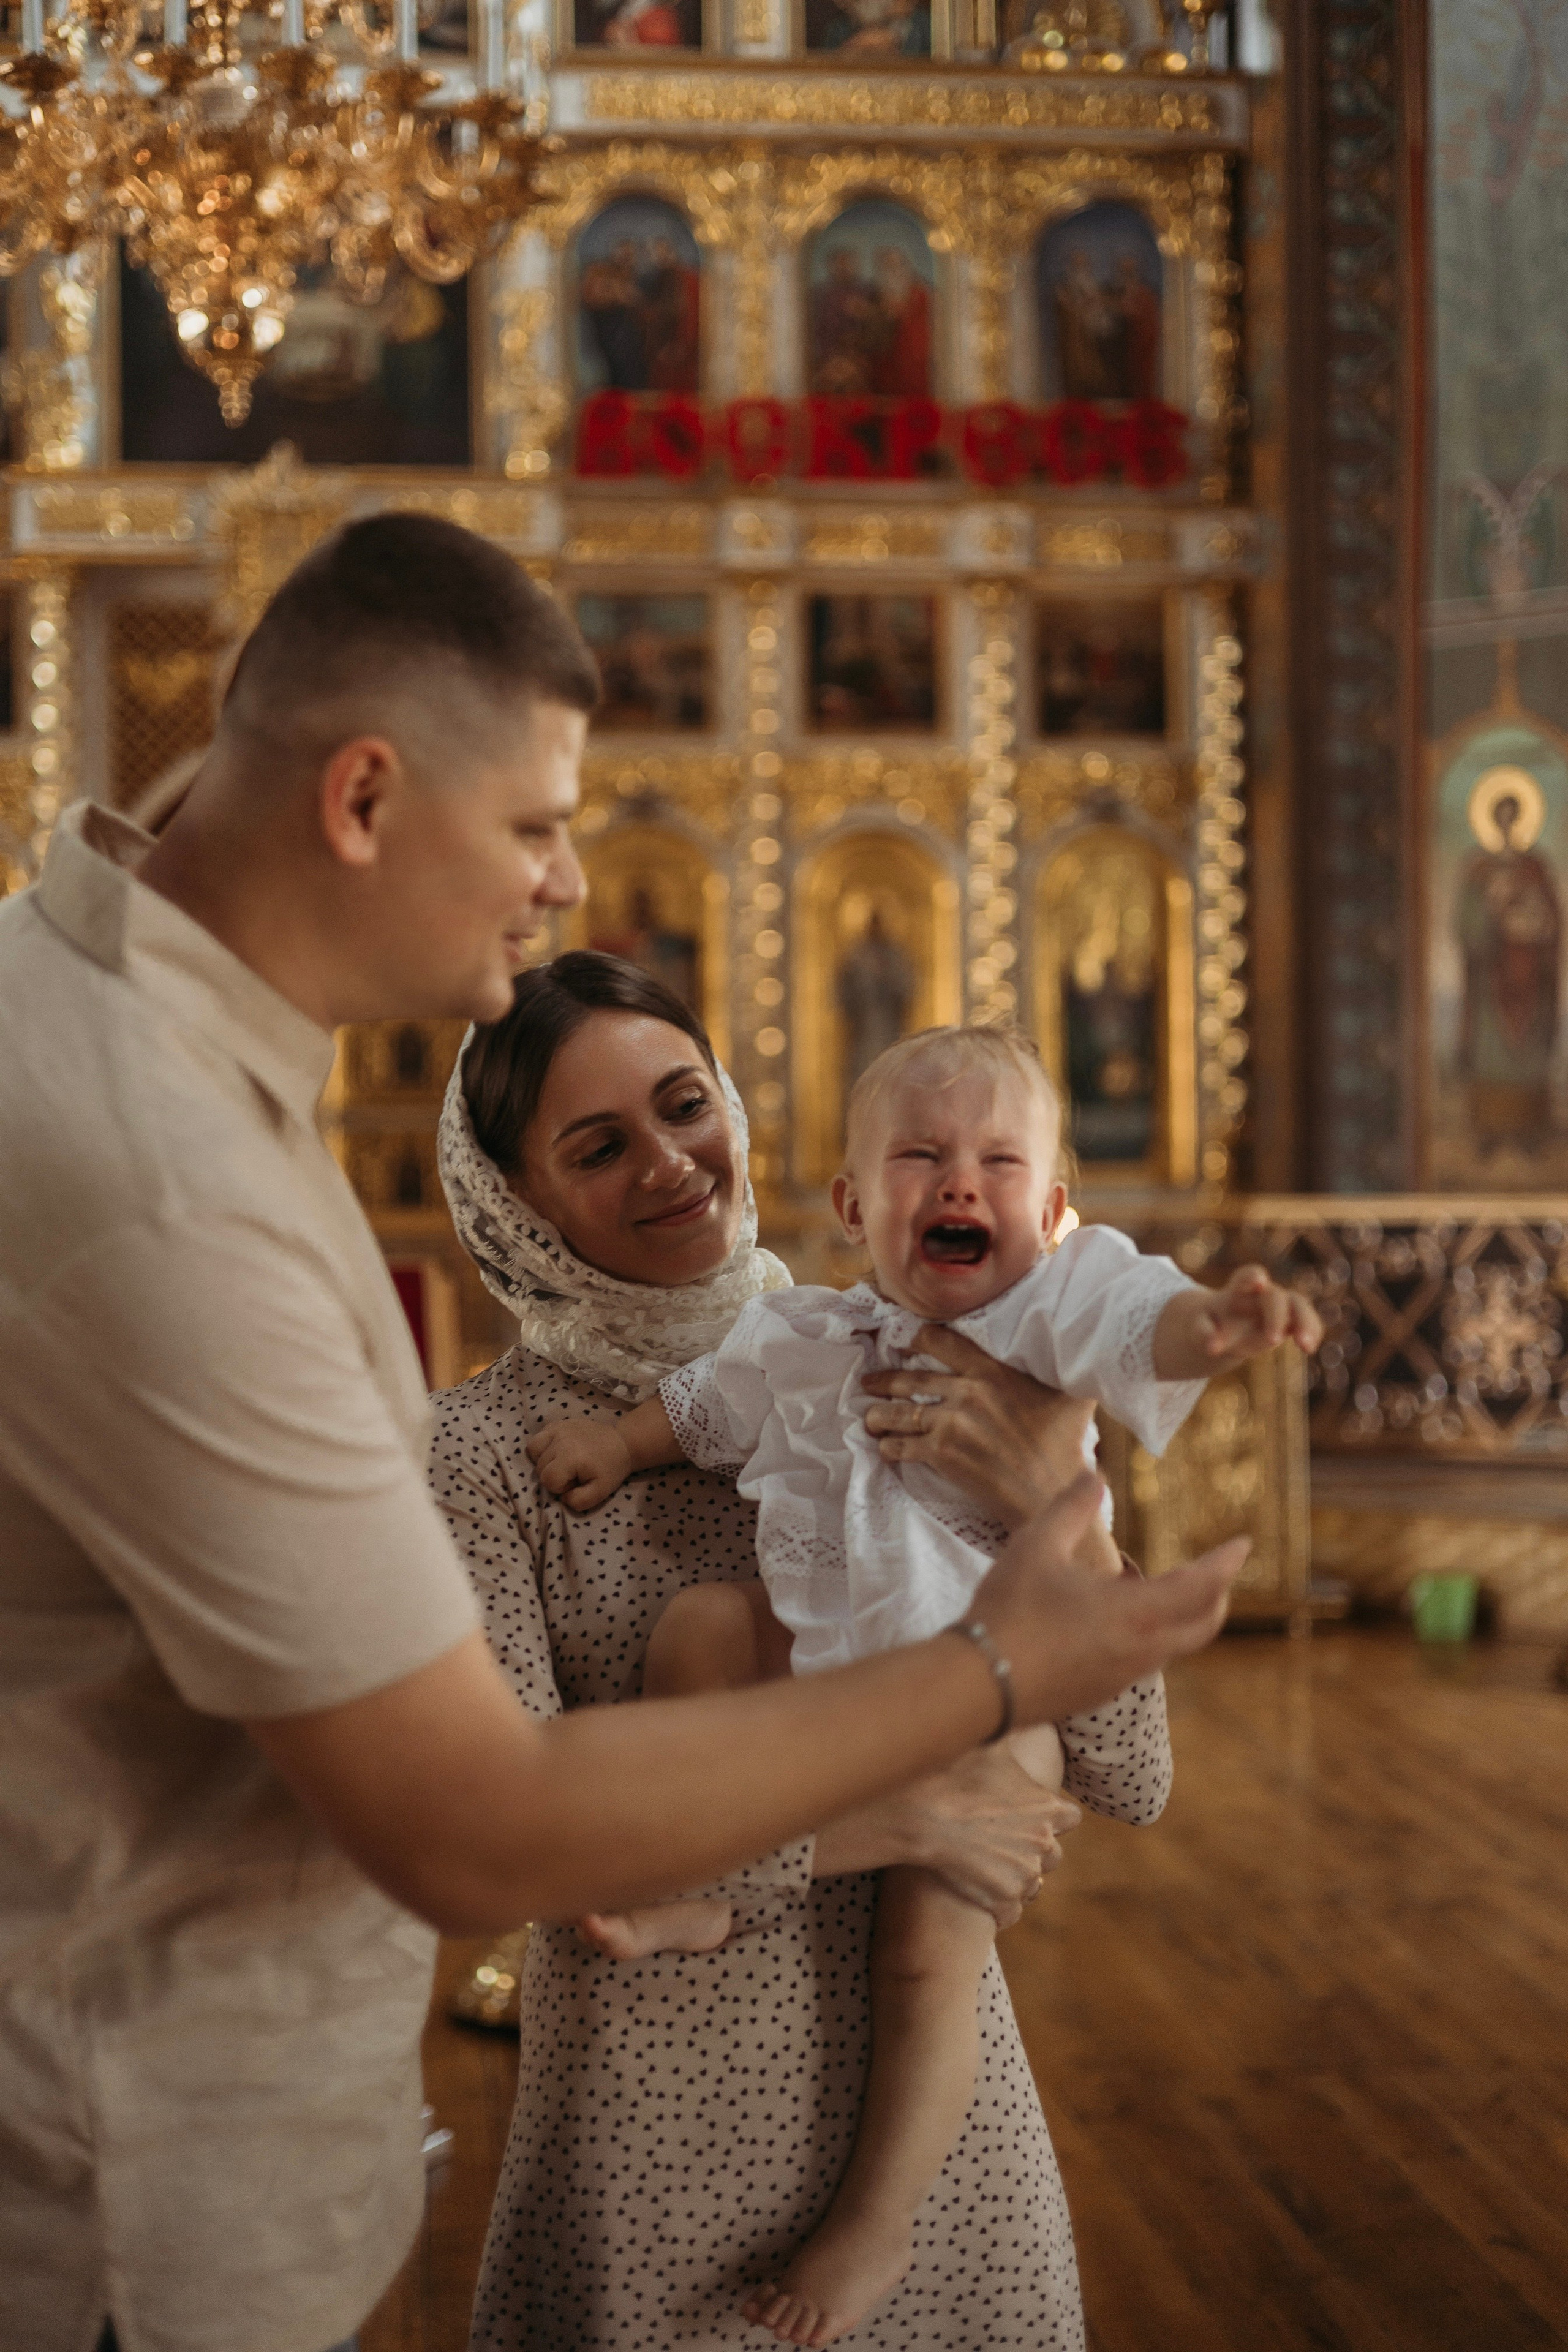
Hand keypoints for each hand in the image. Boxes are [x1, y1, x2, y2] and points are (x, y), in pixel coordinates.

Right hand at [526, 1418, 632, 1510]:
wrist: (621, 1443)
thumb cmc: (610, 1469)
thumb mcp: (599, 1493)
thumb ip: (578, 1501)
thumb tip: (561, 1497)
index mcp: (571, 1457)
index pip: (548, 1480)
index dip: (560, 1487)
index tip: (576, 1482)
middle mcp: (561, 1440)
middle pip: (539, 1467)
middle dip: (553, 1475)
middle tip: (573, 1473)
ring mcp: (558, 1428)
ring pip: (533, 1450)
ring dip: (543, 1461)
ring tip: (561, 1463)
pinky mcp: (558, 1423)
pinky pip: (539, 1437)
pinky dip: (543, 1446)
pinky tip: (558, 1451)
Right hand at [815, 1745, 1082, 1925]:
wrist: (921, 1816)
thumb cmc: (953, 1773)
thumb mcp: (989, 1743)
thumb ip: (1013, 1728)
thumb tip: (1021, 1700)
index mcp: (1047, 1808)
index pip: (1071, 1817)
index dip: (1053, 1814)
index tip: (1034, 1812)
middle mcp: (1043, 1845)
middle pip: (1054, 1853)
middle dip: (1034, 1847)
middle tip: (1004, 1837)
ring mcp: (1023, 1876)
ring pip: (1033, 1884)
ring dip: (1016, 1875)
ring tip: (988, 1862)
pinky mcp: (1002, 1900)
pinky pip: (1010, 1911)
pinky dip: (997, 1904)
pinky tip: (977, 1890)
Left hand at [861, 1324, 1096, 1530]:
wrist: (1053, 1494)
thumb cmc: (1067, 1445)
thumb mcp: (1070, 1393)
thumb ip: (1060, 1366)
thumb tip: (1075, 1342)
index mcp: (992, 1371)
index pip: (942, 1342)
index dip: (917, 1339)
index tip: (905, 1342)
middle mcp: (966, 1393)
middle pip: (911, 1379)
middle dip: (885, 1379)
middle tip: (868, 1381)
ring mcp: (951, 1425)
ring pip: (901, 1414)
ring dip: (880, 1414)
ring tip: (868, 1417)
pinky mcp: (943, 1455)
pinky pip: (905, 1447)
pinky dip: (890, 1447)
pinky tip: (883, 1447)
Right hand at [971, 1472, 1245, 1726]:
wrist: (978, 1687)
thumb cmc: (1010, 1612)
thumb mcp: (1037, 1546)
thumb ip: (1071, 1508)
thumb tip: (1094, 1475)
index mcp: (1137, 1613)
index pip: (1203, 1586)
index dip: (1227, 1562)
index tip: (1244, 1544)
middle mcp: (1142, 1650)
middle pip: (1204, 1625)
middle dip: (1217, 1595)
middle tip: (1217, 1570)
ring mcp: (1122, 1677)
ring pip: (1175, 1646)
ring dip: (1184, 1616)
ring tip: (1169, 1589)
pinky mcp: (1099, 1693)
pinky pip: (1144, 1661)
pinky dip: (1153, 1635)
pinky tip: (1120, 1622)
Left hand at [1190, 1265, 1322, 1367]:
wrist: (1222, 1328)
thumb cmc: (1210, 1324)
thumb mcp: (1198, 1328)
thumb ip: (1203, 1334)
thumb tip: (1212, 1348)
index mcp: (1237, 1291)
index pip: (1247, 1276)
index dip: (1253, 1277)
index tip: (1258, 1280)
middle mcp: (1262, 1294)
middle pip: (1275, 1296)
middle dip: (1276, 1315)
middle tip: (1272, 1340)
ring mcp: (1279, 1306)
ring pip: (1299, 1305)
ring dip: (1305, 1323)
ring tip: (1305, 1346)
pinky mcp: (1291, 1321)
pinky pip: (1307, 1321)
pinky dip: (1312, 1332)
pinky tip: (1309, 1349)